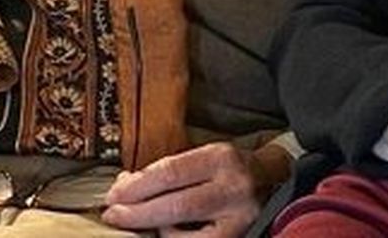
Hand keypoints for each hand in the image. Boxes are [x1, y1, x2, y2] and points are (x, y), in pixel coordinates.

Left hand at [101, 140, 289, 237]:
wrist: (274, 183)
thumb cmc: (228, 171)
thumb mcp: (202, 159)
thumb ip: (167, 171)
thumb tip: (124, 184)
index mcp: (221, 158)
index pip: (170, 172)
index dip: (136, 186)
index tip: (114, 194)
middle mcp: (233, 187)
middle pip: (174, 204)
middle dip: (136, 212)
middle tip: (113, 215)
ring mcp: (238, 217)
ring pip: (182, 233)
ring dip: (151, 230)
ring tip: (135, 225)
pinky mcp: (238, 237)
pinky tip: (166, 233)